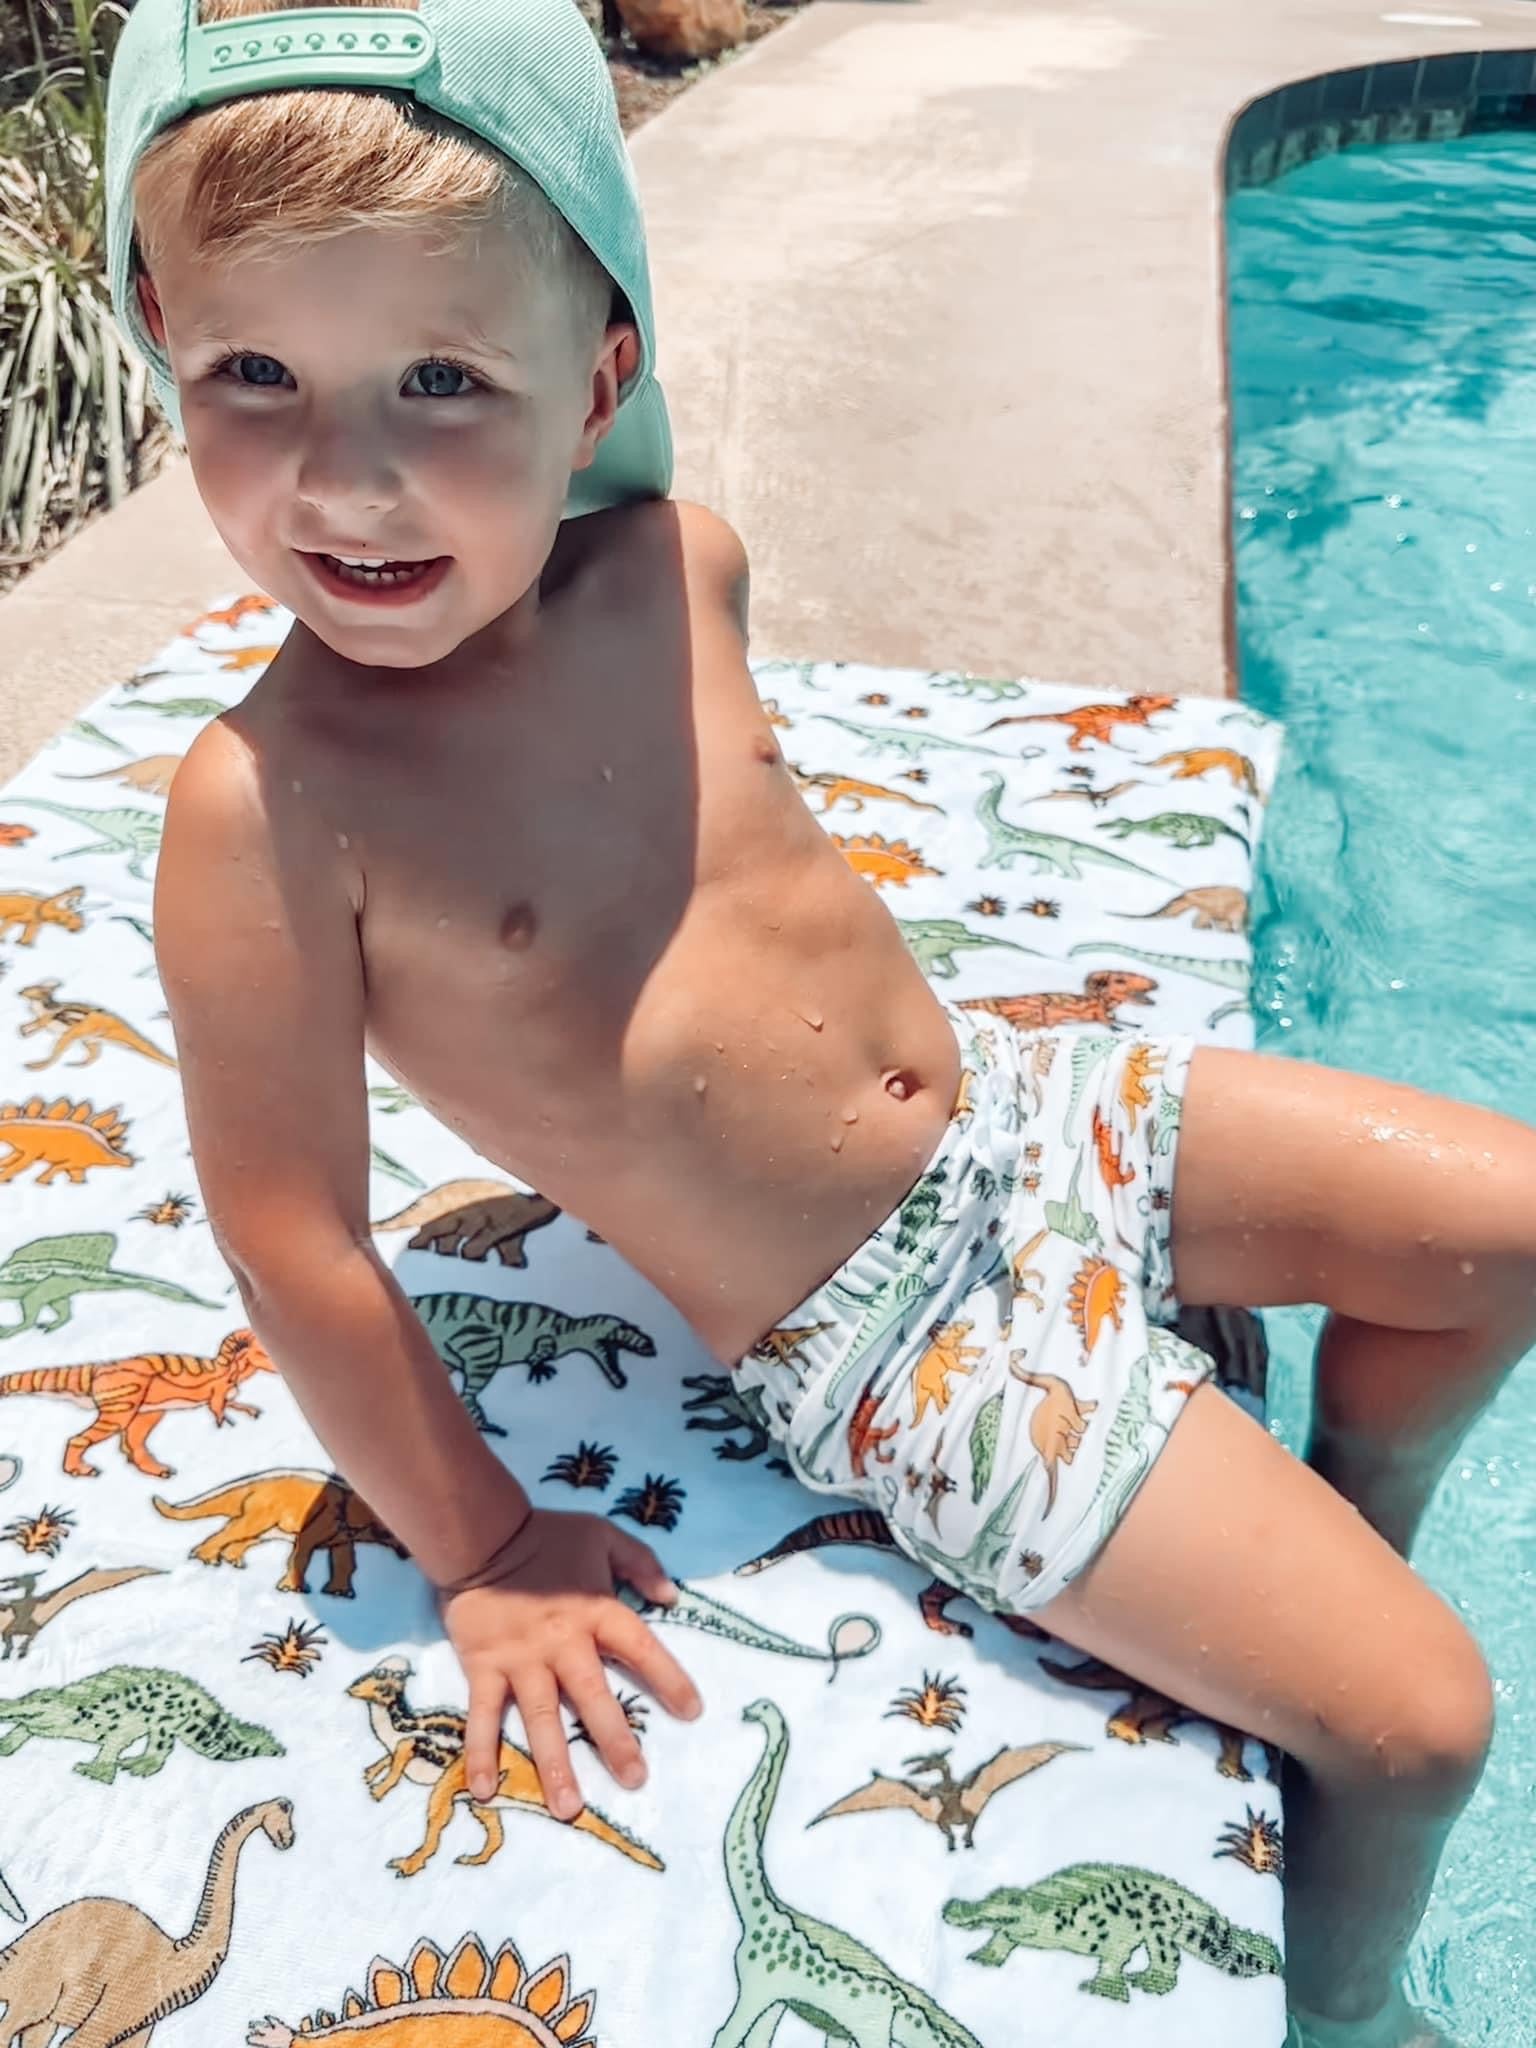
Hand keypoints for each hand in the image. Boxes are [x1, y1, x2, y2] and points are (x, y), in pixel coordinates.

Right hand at [436, 1507, 701, 1819]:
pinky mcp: (484, 1669)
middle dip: (616, 1740)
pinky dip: (482, 1754)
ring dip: (555, 1765)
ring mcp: (521, 1661)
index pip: (642, 1649)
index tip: (692, 1712)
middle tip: (635, 1780)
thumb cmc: (547, 1536)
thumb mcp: (603, 1536)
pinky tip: (486, 1791)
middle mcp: (563, 1643)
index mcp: (597, 1612)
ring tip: (570, 1808)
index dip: (669, 1680)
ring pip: (542, 1719)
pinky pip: (483, 1718)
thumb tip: (672, 1597)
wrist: (480, 1534)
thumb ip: (640, 1563)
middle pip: (594, 1698)